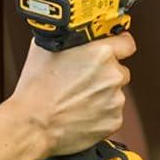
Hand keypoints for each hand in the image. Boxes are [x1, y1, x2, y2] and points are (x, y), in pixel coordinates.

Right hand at [10, 32, 137, 156]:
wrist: (33, 124)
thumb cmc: (36, 88)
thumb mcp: (46, 49)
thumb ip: (70, 40)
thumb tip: (75, 35)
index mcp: (101, 53)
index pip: (127, 43)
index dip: (119, 45)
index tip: (116, 49)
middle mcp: (112, 75)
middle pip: (119, 70)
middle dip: (105, 74)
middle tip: (83, 80)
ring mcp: (115, 100)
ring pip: (115, 93)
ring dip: (102, 95)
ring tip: (77, 99)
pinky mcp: (114, 121)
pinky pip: (112, 113)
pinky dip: (100, 113)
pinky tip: (81, 112)